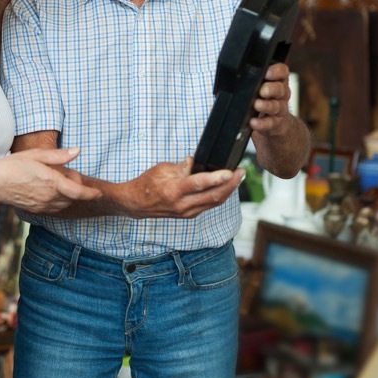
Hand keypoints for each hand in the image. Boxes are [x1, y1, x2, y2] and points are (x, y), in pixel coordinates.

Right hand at [0, 147, 100, 212]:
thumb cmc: (13, 166)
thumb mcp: (37, 155)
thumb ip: (59, 155)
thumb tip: (77, 151)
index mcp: (52, 182)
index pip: (78, 192)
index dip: (91, 193)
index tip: (98, 192)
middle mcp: (49, 197)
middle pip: (73, 197)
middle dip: (75, 187)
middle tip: (65, 172)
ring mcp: (42, 206)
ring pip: (64, 204)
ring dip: (67, 195)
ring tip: (55, 180)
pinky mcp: (36, 210)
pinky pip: (54, 208)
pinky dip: (58, 201)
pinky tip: (49, 190)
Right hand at [125, 157, 243, 218]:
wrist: (135, 204)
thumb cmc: (145, 184)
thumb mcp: (161, 169)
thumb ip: (181, 166)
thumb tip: (195, 162)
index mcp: (173, 191)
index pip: (199, 184)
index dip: (217, 178)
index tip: (230, 171)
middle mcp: (182, 205)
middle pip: (213, 196)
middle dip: (231, 184)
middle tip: (242, 172)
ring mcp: (186, 213)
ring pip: (214, 202)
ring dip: (228, 190)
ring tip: (239, 177)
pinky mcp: (189, 215)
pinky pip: (209, 205)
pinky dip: (220, 195)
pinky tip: (226, 186)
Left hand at [249, 62, 310, 176]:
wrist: (280, 128)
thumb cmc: (266, 104)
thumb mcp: (263, 90)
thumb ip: (254, 83)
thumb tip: (230, 78)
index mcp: (278, 83)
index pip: (283, 72)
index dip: (276, 71)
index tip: (266, 72)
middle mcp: (282, 96)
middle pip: (281, 89)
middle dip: (271, 88)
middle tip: (262, 90)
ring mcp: (280, 111)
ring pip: (276, 106)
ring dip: (266, 106)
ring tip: (257, 105)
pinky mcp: (276, 125)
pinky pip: (270, 124)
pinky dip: (261, 124)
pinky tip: (253, 123)